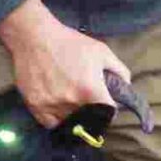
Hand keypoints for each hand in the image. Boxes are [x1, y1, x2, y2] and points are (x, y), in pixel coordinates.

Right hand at [0, 0, 131, 128]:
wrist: (33, 36)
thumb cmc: (70, 43)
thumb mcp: (101, 51)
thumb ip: (120, 70)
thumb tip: (127, 86)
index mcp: (92, 91)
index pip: (109, 113)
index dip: (110, 109)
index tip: (106, 104)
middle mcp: (73, 103)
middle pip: (89, 120)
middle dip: (92, 114)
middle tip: (87, 103)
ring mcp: (53, 106)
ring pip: (70, 123)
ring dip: (74, 118)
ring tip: (72, 104)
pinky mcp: (36, 107)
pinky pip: (51, 124)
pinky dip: (56, 120)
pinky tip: (58, 108)